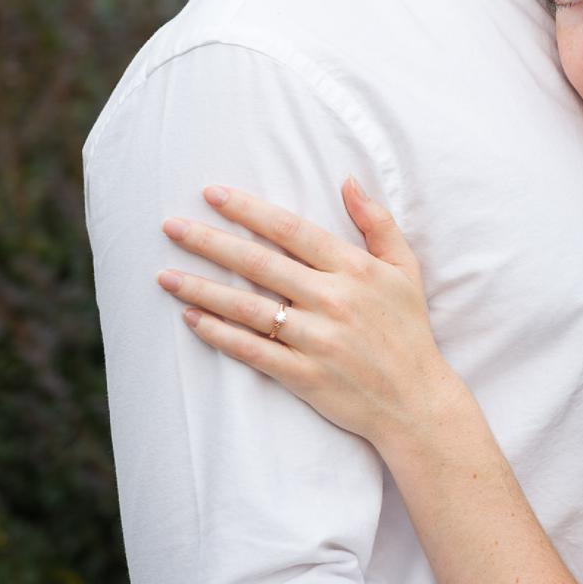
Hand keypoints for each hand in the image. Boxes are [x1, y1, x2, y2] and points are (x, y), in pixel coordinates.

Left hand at [154, 178, 458, 454]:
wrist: (417, 404)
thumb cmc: (408, 332)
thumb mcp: (404, 270)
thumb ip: (377, 222)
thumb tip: (348, 179)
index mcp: (353, 269)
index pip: (290, 230)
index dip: (248, 210)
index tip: (212, 194)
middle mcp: (332, 300)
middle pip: (258, 263)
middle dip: (209, 242)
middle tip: (169, 226)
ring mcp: (316, 339)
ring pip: (246, 307)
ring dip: (201, 290)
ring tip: (164, 276)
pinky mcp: (304, 375)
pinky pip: (252, 350)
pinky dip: (218, 335)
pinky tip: (190, 320)